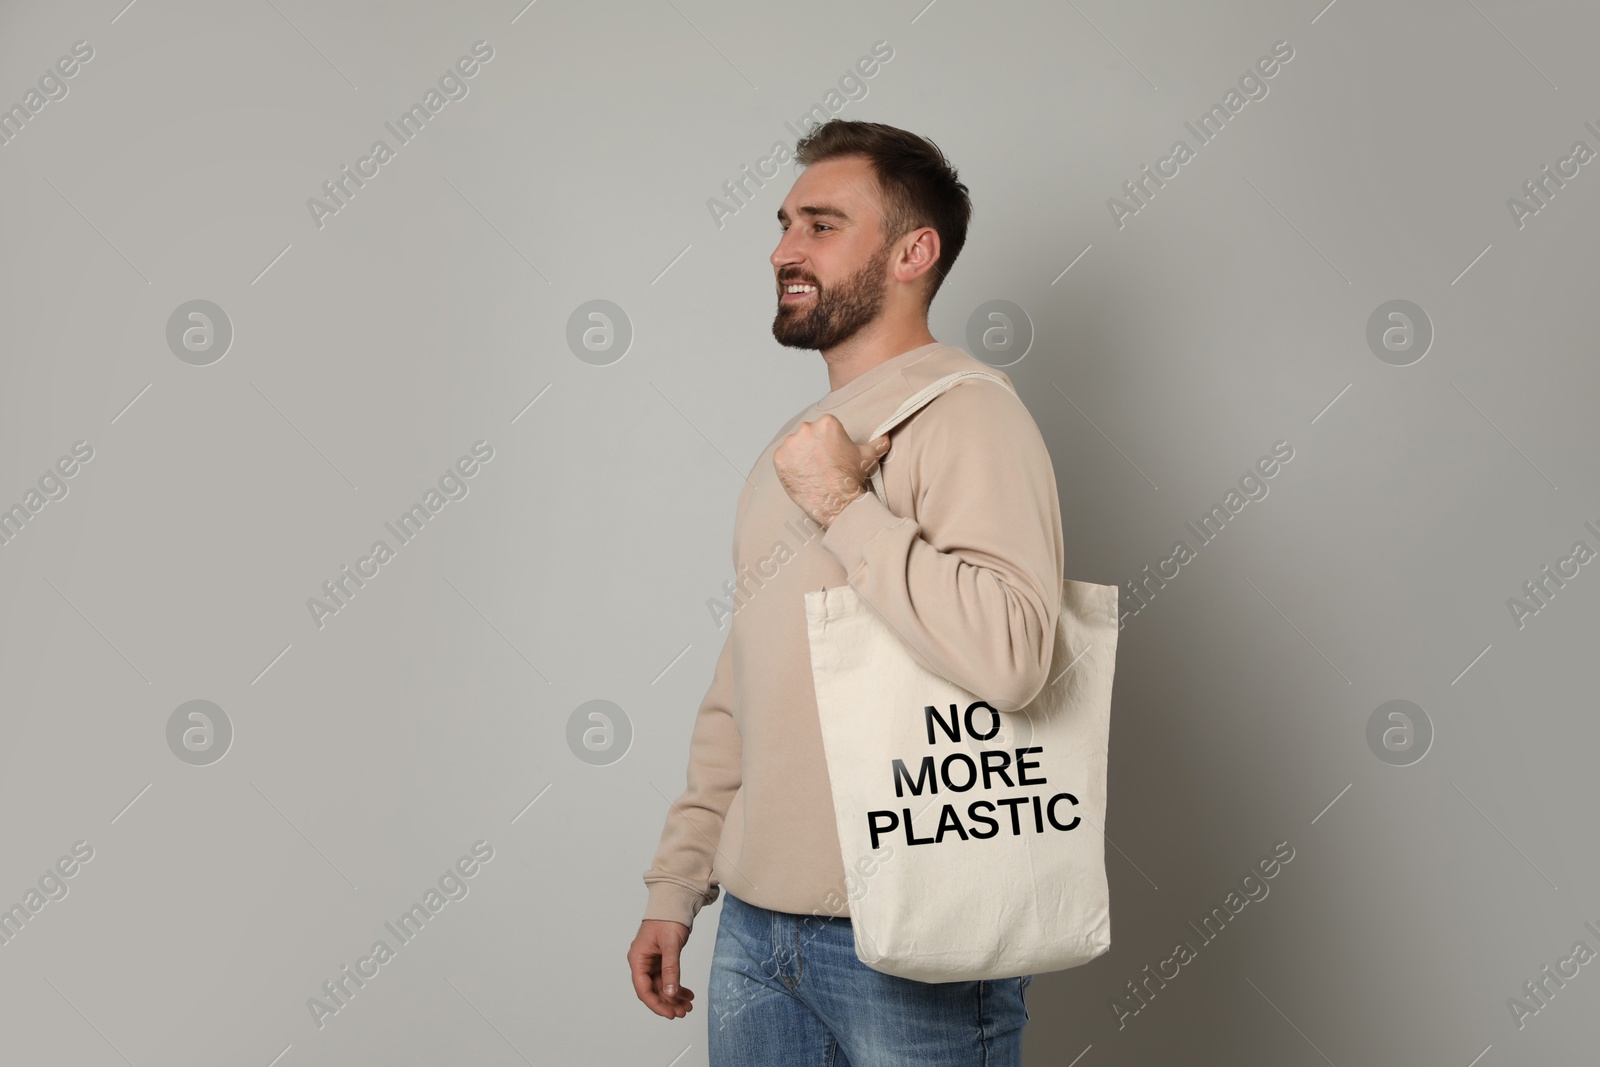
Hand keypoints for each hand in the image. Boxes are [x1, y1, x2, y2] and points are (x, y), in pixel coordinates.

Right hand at [629, 919, 695, 1018]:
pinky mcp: (661, 960)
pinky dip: (677, 986)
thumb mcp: (670, 945)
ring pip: (661, 986)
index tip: (669, 1013)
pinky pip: (667, 978)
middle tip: (683, 1012)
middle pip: (653, 990)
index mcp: (638, 958)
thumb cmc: (668, 918)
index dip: (656, 1003)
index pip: (643, 989)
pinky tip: (687, 994)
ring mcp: (651, 962)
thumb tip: (670, 992)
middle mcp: (642, 962)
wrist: (674, 902)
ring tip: (688, 1006)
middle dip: (668, 1002)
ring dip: (674, 996)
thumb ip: (670, 969)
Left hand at [774, 414, 890, 527]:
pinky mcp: (779, 458)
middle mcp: (807, 429)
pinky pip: (782, 458)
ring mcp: (791, 444)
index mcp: (827, 423)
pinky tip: (801, 475)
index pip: (823, 428)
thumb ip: (878, 442)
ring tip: (812, 471)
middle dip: (812, 447)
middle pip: (807, 434)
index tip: (832, 455)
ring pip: (794, 446)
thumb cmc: (851, 478)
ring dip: (800, 455)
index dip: (828, 443)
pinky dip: (789, 466)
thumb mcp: (868, 456)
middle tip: (822, 465)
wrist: (837, 501)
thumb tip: (887, 436)